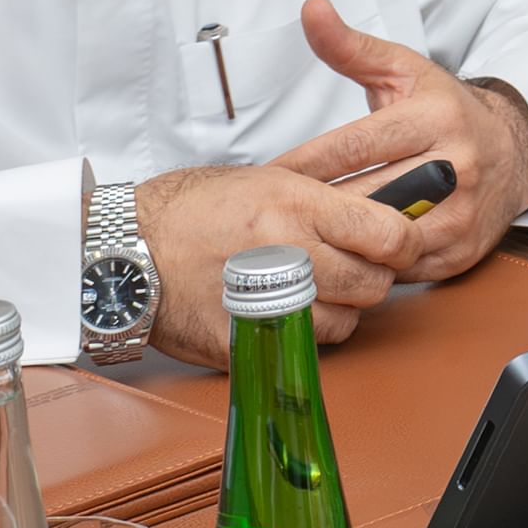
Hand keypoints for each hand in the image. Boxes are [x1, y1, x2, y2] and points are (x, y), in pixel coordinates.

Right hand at [130, 161, 418, 368]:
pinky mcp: (242, 342)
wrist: (124, 250)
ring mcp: (263, 302)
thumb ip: (325, 200)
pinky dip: (300, 337)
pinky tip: (282, 314)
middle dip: (372, 280)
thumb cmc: (192, 209)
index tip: (397, 245)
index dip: (403, 244)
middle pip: (373, 285)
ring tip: (314, 293)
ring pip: (344, 324)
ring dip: (339, 313)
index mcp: (296, 205)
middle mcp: (285, 252)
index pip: (388, 234)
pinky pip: (299, 349)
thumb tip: (381, 213)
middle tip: (353, 270)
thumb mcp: (267, 179)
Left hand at [266, 0, 527, 285]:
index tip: (269, 175)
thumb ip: (351, 47)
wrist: (514, 149)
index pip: (356, 146)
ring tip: (299, 240)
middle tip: (272, 215)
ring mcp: (463, 213)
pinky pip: (404, 267)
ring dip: (341, 241)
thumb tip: (311, 9)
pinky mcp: (465, 251)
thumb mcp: (403, 71)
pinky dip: (369, 264)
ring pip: (384, 238)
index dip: (306, 164)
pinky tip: (340, 258)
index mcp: (436, 117)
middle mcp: (456, 165)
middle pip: (367, 196)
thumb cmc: (445, 110)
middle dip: (316, 208)